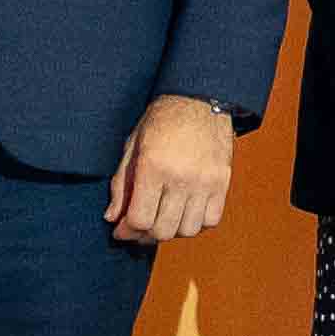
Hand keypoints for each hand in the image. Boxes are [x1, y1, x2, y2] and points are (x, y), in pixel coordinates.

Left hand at [108, 94, 237, 245]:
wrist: (198, 100)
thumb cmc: (161, 121)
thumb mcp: (133, 147)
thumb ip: (121, 184)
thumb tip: (112, 218)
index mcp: (154, 167)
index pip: (140, 219)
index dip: (126, 231)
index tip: (120, 230)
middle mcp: (181, 177)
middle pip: (163, 230)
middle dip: (145, 234)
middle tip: (138, 228)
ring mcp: (205, 182)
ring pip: (187, 230)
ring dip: (172, 230)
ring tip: (162, 218)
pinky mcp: (222, 182)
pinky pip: (211, 220)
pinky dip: (196, 223)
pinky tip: (185, 212)